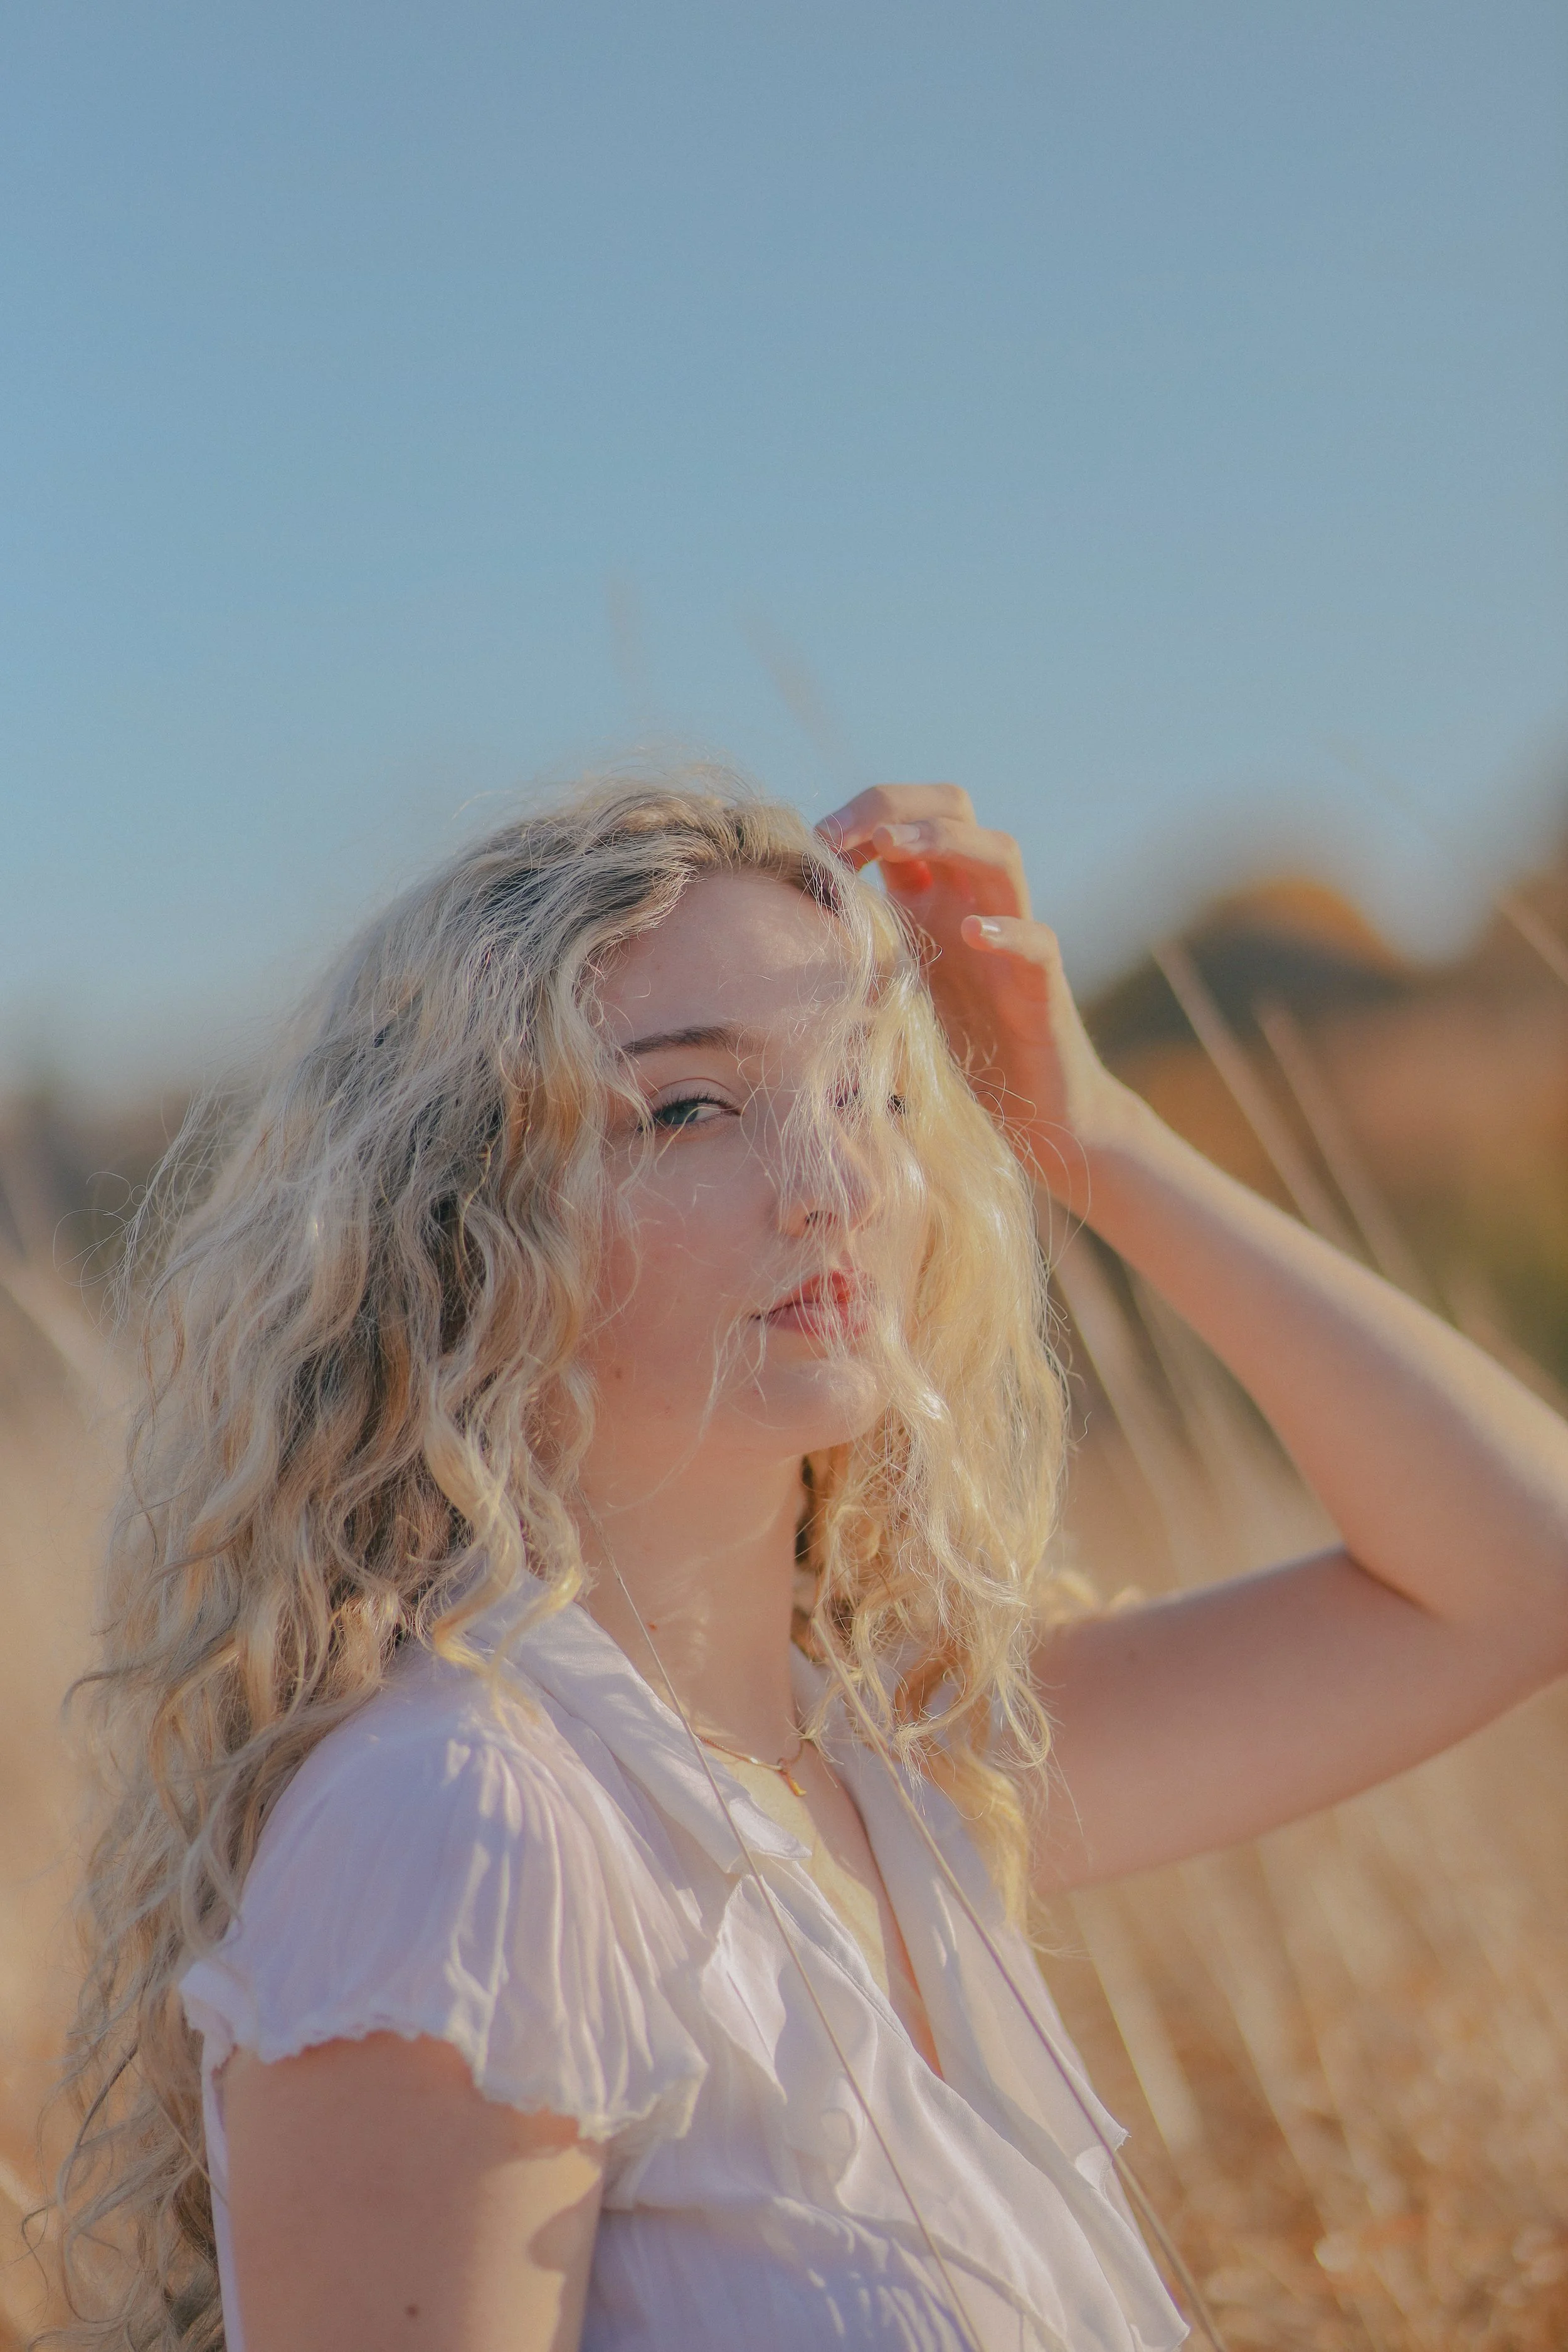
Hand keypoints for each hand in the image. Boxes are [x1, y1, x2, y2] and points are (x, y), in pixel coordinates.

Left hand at [818, 784, 1125, 1203]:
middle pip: (954, 807)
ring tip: (892, 846)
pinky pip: (1039, 939)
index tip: (812, 843)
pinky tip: (975, 933)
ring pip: (1001, 853)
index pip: (902, 819)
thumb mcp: (874, 998)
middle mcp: (973, 903)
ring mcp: (1012, 939)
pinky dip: (1009, 930)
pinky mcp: (1042, 986)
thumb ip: (839, 960)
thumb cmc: (942, 1061)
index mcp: (930, 900)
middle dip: (895, 805)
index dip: (859, 815)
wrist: (1026, 1117)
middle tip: (838, 836)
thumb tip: (761, 941)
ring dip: (946, 838)